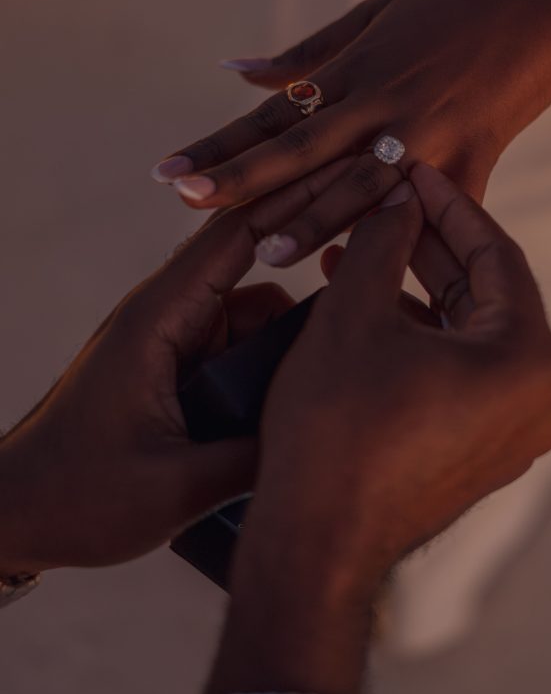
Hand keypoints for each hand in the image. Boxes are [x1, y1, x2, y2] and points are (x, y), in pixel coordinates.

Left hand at [0, 161, 349, 575]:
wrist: (17, 514)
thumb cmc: (78, 497)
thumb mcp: (176, 488)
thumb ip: (254, 453)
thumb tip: (324, 423)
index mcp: (158, 321)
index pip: (237, 235)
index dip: (298, 202)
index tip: (356, 179)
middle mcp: (165, 316)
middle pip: (253, 262)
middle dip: (309, 254)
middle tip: (371, 261)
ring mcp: (170, 340)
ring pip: (250, 309)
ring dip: (287, 327)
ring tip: (337, 352)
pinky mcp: (173, 365)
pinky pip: (234, 342)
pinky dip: (266, 355)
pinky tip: (296, 388)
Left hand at [152, 0, 550, 264]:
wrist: (546, 1)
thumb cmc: (456, 1)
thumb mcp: (377, 12)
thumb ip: (308, 53)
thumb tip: (238, 71)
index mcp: (354, 69)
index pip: (272, 115)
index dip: (219, 144)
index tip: (167, 172)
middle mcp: (382, 105)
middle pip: (301, 153)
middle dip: (242, 182)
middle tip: (189, 205)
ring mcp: (428, 136)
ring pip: (360, 187)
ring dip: (311, 221)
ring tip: (264, 254)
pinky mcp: (472, 160)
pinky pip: (436, 211)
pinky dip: (410, 242)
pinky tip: (377, 273)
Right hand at [188, 166, 550, 693]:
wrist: (315, 542)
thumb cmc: (334, 428)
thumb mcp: (354, 314)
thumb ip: (382, 241)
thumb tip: (397, 199)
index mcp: (525, 359)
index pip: (496, 253)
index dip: (448, 203)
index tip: (411, 170)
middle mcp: (536, 399)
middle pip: (484, 294)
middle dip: (428, 246)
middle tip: (385, 203)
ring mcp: (510, 433)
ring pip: (466, 334)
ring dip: (415, 290)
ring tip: (360, 252)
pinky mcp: (479, 454)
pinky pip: (457, 374)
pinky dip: (418, 338)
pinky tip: (369, 310)